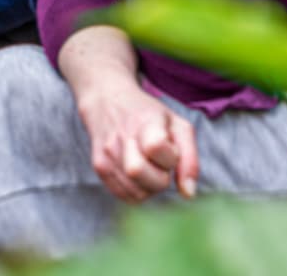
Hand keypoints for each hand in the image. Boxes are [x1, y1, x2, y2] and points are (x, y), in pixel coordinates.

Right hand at [59, 25, 198, 202]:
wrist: (102, 93)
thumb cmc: (147, 108)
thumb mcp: (176, 120)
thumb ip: (190, 156)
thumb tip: (190, 193)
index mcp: (145, 119)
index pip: (160, 150)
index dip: (171, 157)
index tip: (169, 149)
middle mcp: (124, 136)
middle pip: (147, 178)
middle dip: (161, 180)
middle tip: (161, 166)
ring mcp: (107, 150)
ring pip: (134, 191)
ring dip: (149, 188)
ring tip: (150, 169)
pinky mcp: (97, 163)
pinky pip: (121, 194)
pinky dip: (134, 193)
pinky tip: (137, 175)